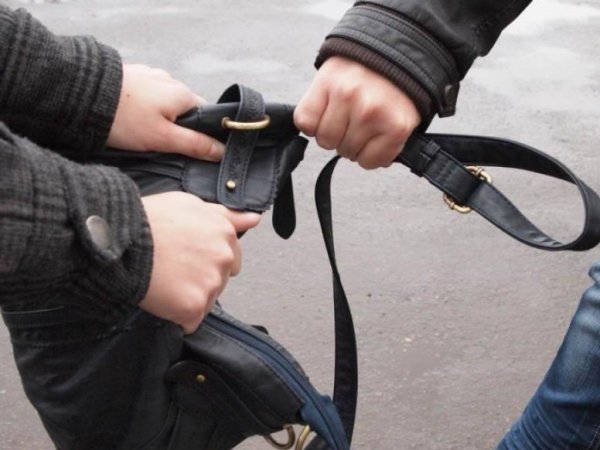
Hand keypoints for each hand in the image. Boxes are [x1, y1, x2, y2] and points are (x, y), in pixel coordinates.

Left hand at [108, 64, 224, 160]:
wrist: (81, 95)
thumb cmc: (126, 120)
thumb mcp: (163, 138)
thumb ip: (195, 144)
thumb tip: (222, 151)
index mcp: (183, 94)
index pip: (205, 114)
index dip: (202, 133)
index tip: (190, 148)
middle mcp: (170, 79)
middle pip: (184, 108)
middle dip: (177, 125)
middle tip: (160, 144)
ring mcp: (149, 74)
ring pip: (164, 100)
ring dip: (159, 115)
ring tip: (140, 131)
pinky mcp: (130, 75)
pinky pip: (146, 94)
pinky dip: (143, 106)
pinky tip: (130, 117)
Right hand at [139, 192, 259, 333]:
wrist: (118, 240)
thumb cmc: (149, 220)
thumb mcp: (190, 204)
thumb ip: (226, 214)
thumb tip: (254, 219)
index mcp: (225, 233)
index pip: (231, 257)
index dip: (206, 259)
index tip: (188, 257)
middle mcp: (224, 259)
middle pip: (220, 280)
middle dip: (201, 279)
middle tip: (173, 268)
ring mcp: (210, 284)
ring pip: (206, 301)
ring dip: (188, 297)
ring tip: (164, 279)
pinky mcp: (193, 307)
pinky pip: (190, 322)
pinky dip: (177, 316)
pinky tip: (162, 297)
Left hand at [294, 56, 421, 168]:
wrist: (406, 57)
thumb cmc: (367, 70)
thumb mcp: (333, 74)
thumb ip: (319, 103)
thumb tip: (313, 134)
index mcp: (329, 81)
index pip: (305, 123)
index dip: (316, 125)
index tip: (329, 117)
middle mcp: (349, 96)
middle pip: (326, 142)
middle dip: (338, 136)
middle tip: (353, 120)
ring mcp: (373, 114)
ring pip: (348, 154)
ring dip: (356, 147)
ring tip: (368, 127)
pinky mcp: (396, 129)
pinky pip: (370, 162)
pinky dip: (373, 157)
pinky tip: (379, 139)